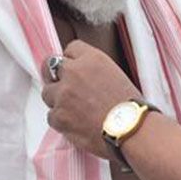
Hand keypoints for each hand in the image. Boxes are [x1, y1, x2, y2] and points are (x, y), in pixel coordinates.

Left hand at [41, 41, 140, 156]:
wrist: (132, 130)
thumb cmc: (131, 108)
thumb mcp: (117, 75)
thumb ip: (94, 71)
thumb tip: (81, 77)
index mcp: (92, 59)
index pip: (71, 49)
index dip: (72, 61)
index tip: (73, 70)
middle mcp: (74, 72)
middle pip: (50, 67)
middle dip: (56, 77)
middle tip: (64, 88)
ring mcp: (63, 94)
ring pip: (47, 93)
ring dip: (57, 100)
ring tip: (75, 111)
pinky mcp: (58, 115)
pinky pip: (51, 116)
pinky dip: (61, 121)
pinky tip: (76, 124)